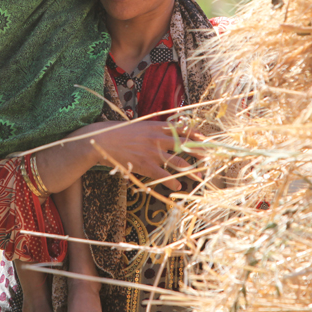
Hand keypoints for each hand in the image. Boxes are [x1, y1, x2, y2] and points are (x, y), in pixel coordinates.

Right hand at [86, 120, 202, 189]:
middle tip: (210, 156)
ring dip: (191, 170)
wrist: (101, 140)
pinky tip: (178, 185)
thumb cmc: (116, 132)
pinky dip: (172, 181)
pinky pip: (163, 175)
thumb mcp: (136, 125)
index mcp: (155, 126)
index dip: (194, 133)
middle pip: (184, 144)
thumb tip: (160, 130)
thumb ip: (151, 129)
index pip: (180, 128)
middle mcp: (157, 138)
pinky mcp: (145, 165)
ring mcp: (152, 152)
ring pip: (178, 162)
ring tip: (200, 176)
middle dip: (199, 151)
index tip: (205, 137)